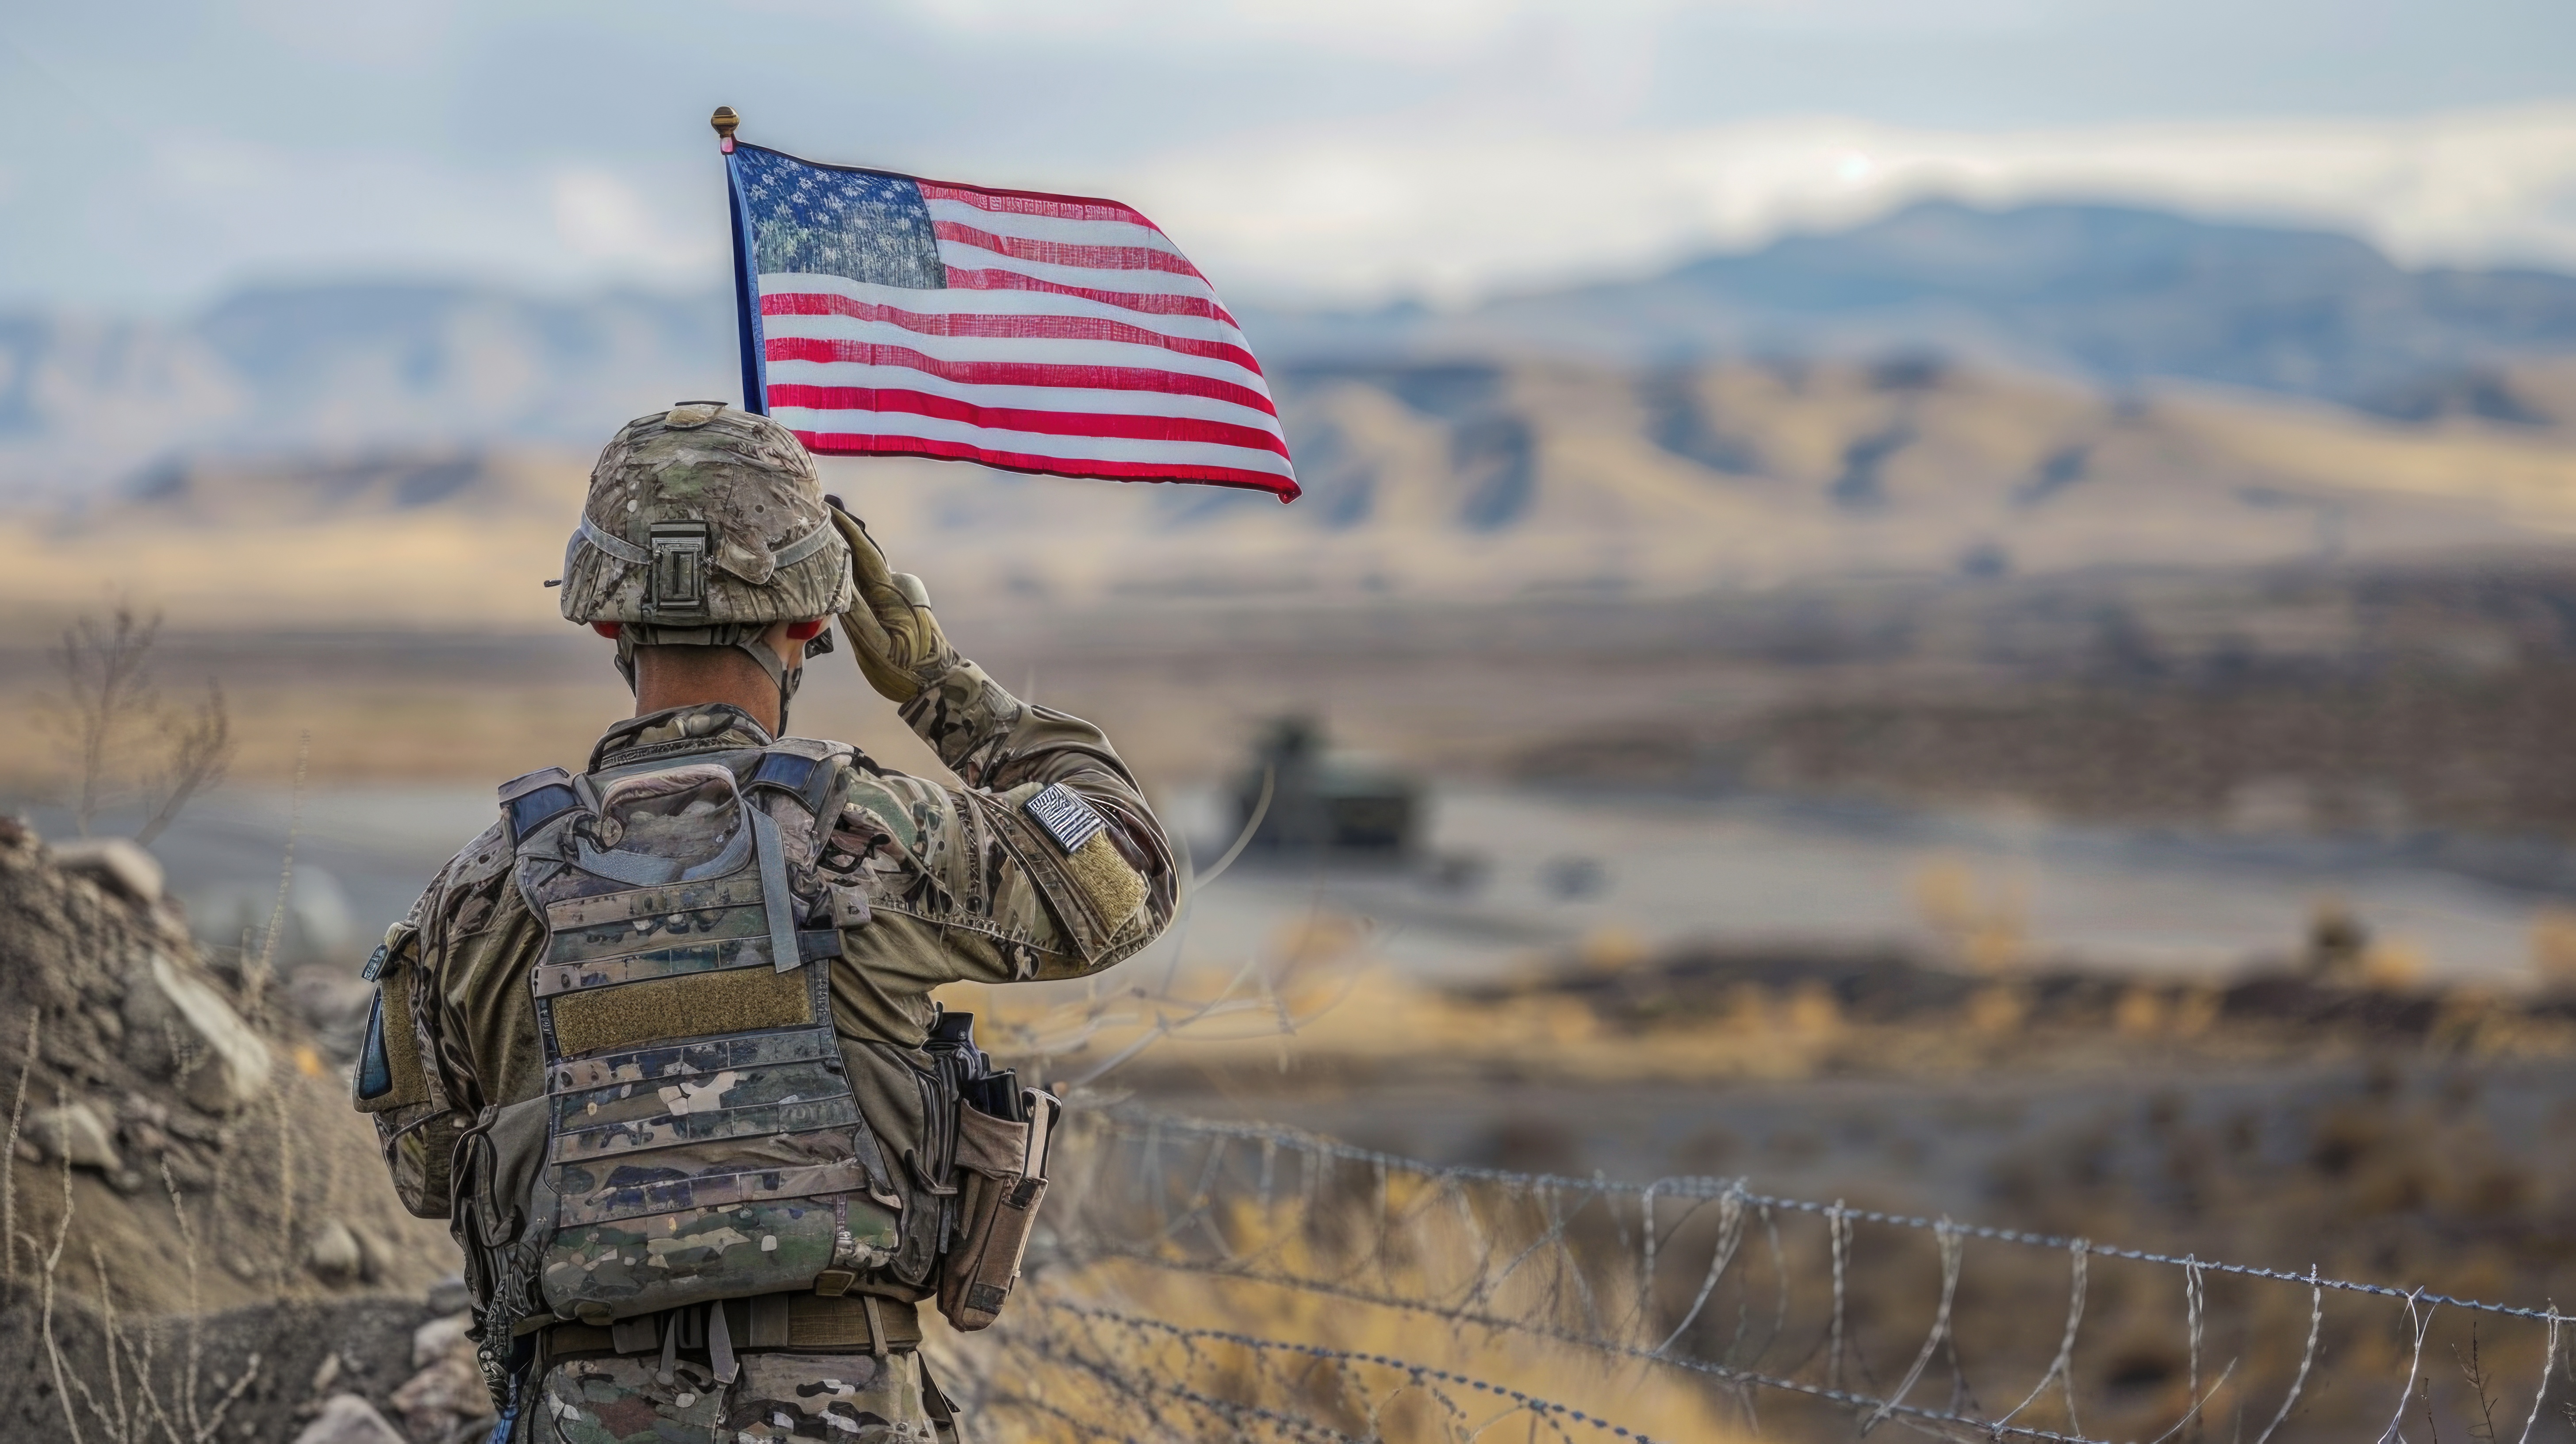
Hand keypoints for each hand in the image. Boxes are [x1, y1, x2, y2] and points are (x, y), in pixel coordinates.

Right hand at [827, 503, 958, 702]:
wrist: (939, 684)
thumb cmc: (908, 669)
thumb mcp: (876, 646)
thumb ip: (856, 612)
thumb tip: (836, 578)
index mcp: (889, 593)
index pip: (864, 551)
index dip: (845, 528)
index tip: (826, 507)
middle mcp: (893, 587)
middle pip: (863, 553)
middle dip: (841, 532)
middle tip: (815, 513)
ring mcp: (895, 595)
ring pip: (864, 567)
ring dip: (844, 550)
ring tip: (818, 535)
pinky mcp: (894, 606)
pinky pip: (867, 581)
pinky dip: (850, 570)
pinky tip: (835, 568)